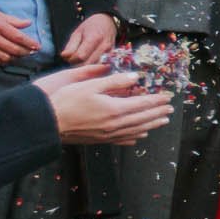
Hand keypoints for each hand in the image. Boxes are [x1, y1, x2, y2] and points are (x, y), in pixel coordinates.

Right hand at [0, 5, 38, 63]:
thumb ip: (13, 20)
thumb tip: (28, 23)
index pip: (18, 37)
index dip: (30, 43)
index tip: (37, 46)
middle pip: (14, 49)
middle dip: (25, 52)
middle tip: (31, 52)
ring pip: (5, 58)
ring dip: (15, 58)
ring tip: (20, 55)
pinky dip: (3, 62)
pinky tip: (8, 59)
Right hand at [35, 63, 174, 144]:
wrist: (49, 124)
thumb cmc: (66, 101)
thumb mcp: (90, 84)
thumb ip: (114, 81)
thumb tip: (135, 77)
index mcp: (114, 108)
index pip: (142, 104)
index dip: (156, 100)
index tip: (167, 97)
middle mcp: (115, 124)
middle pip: (143, 118)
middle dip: (158, 113)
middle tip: (170, 110)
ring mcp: (108, 135)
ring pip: (136, 130)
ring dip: (151, 125)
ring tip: (162, 121)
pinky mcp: (101, 140)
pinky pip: (124, 140)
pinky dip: (135, 137)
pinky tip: (140, 135)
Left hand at [58, 11, 118, 64]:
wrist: (108, 22)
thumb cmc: (91, 26)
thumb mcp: (78, 32)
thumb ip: (71, 46)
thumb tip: (64, 56)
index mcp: (94, 38)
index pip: (81, 56)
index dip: (72, 59)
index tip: (69, 57)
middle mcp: (104, 47)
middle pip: (88, 64)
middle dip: (78, 65)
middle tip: (74, 60)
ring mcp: (110, 53)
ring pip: (95, 69)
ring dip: (86, 67)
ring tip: (81, 60)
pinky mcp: (113, 57)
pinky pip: (101, 68)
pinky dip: (93, 68)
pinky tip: (89, 62)